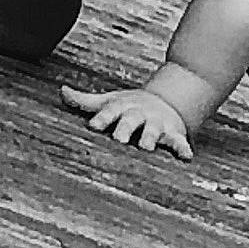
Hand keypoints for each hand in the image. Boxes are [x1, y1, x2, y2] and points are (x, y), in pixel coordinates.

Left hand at [61, 85, 192, 159]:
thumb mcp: (109, 101)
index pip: (110, 111)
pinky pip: (179, 141)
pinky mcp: (173, 133)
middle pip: (131, 120)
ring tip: (146, 146)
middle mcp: (139, 114)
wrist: (165, 101)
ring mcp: (156, 123)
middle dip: (125, 128)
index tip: (94, 125)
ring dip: (150, 137)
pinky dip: (183, 148)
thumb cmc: (129, 107)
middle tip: (119, 138)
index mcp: (122, 108)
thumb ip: (85, 100)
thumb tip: (62, 91)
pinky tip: (186, 157)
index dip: (102, 117)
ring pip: (154, 130)